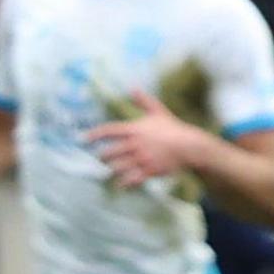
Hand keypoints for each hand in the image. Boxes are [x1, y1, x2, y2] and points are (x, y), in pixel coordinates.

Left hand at [85, 98, 210, 189]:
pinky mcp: (149, 171)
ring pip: (118, 167)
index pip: (109, 131)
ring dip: (111, 170)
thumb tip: (133, 87)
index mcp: (134, 129)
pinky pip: (131, 179)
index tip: (84, 139)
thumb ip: (143, 101)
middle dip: (102, 156)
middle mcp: (135, 144)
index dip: (94, 135)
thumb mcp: (158, 112)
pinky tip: (120, 185)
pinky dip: (124, 183)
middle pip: (109, 152)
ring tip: (108, 171)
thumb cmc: (173, 128)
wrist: (189, 146)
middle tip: (100, 158)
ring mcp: (141, 159)